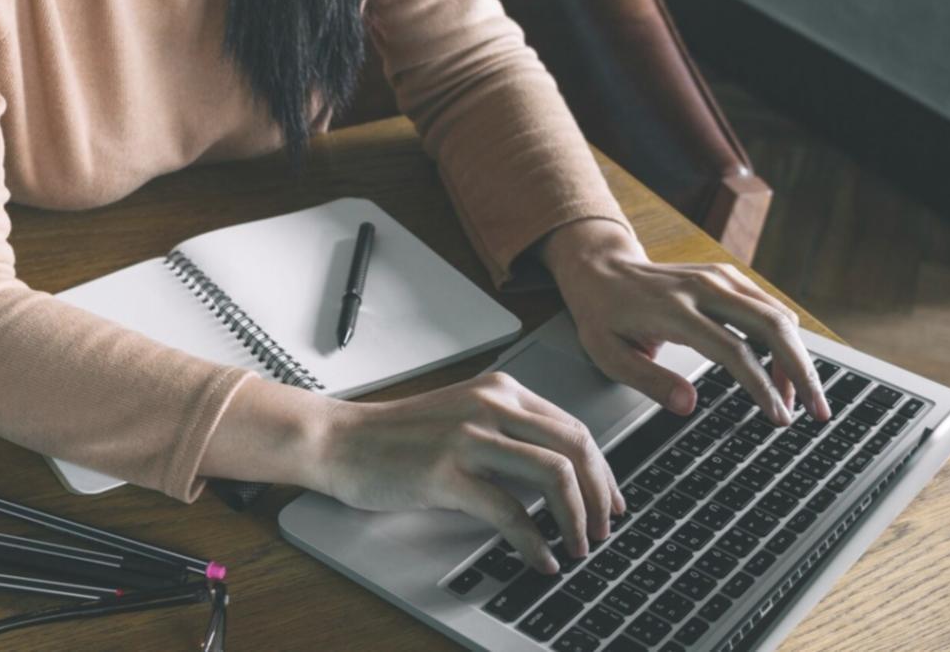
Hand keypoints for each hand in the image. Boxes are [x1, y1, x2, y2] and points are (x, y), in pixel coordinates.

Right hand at [317, 373, 623, 571]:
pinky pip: (510, 511)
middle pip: (576, 446)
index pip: (573, 426)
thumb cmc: (397, 436)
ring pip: (554, 475)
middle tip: (605, 529)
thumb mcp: (463, 417)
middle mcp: (490, 404)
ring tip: (579, 546)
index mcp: (499, 389)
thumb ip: (508, 432)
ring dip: (577, 519)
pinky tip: (541, 559)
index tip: (610, 501)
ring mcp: (469, 436)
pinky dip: (535, 542)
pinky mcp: (447, 472)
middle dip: (601, 494)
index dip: (602, 470)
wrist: (340, 440)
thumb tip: (561, 474)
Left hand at [540, 220, 830, 424]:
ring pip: (777, 315)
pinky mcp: (726, 275)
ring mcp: (718, 277)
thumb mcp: (607, 354)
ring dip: (797, 356)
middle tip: (819, 411)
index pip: (733, 350)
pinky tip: (784, 369)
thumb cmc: (603, 315)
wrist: (600, 267)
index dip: (761, 386)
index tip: (779, 417)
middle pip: (771, 326)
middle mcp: (703, 287)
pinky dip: (785, 338)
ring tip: (800, 398)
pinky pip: (768, 306)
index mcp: (673, 310)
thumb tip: (688, 405)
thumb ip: (648, 379)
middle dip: (801, 371)